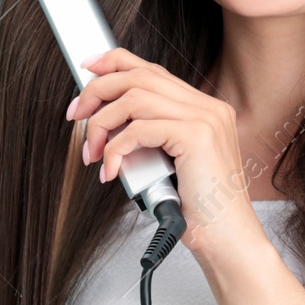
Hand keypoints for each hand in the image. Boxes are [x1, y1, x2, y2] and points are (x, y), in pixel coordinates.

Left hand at [66, 48, 266, 262]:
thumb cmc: (198, 209)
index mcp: (203, 108)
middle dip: (97, 91)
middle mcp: (207, 107)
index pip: (152, 70)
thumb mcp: (168, 163)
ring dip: (102, 124)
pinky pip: (139, 130)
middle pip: (139, 76)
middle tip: (76, 116)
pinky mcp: (197, 137)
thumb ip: (148, 137)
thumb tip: (105, 122)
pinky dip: (115, 149)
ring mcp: (205, 118)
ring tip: (93, 154)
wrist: (227, 239)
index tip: (87, 72)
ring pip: (134, 98)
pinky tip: (111, 170)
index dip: (114, 64)